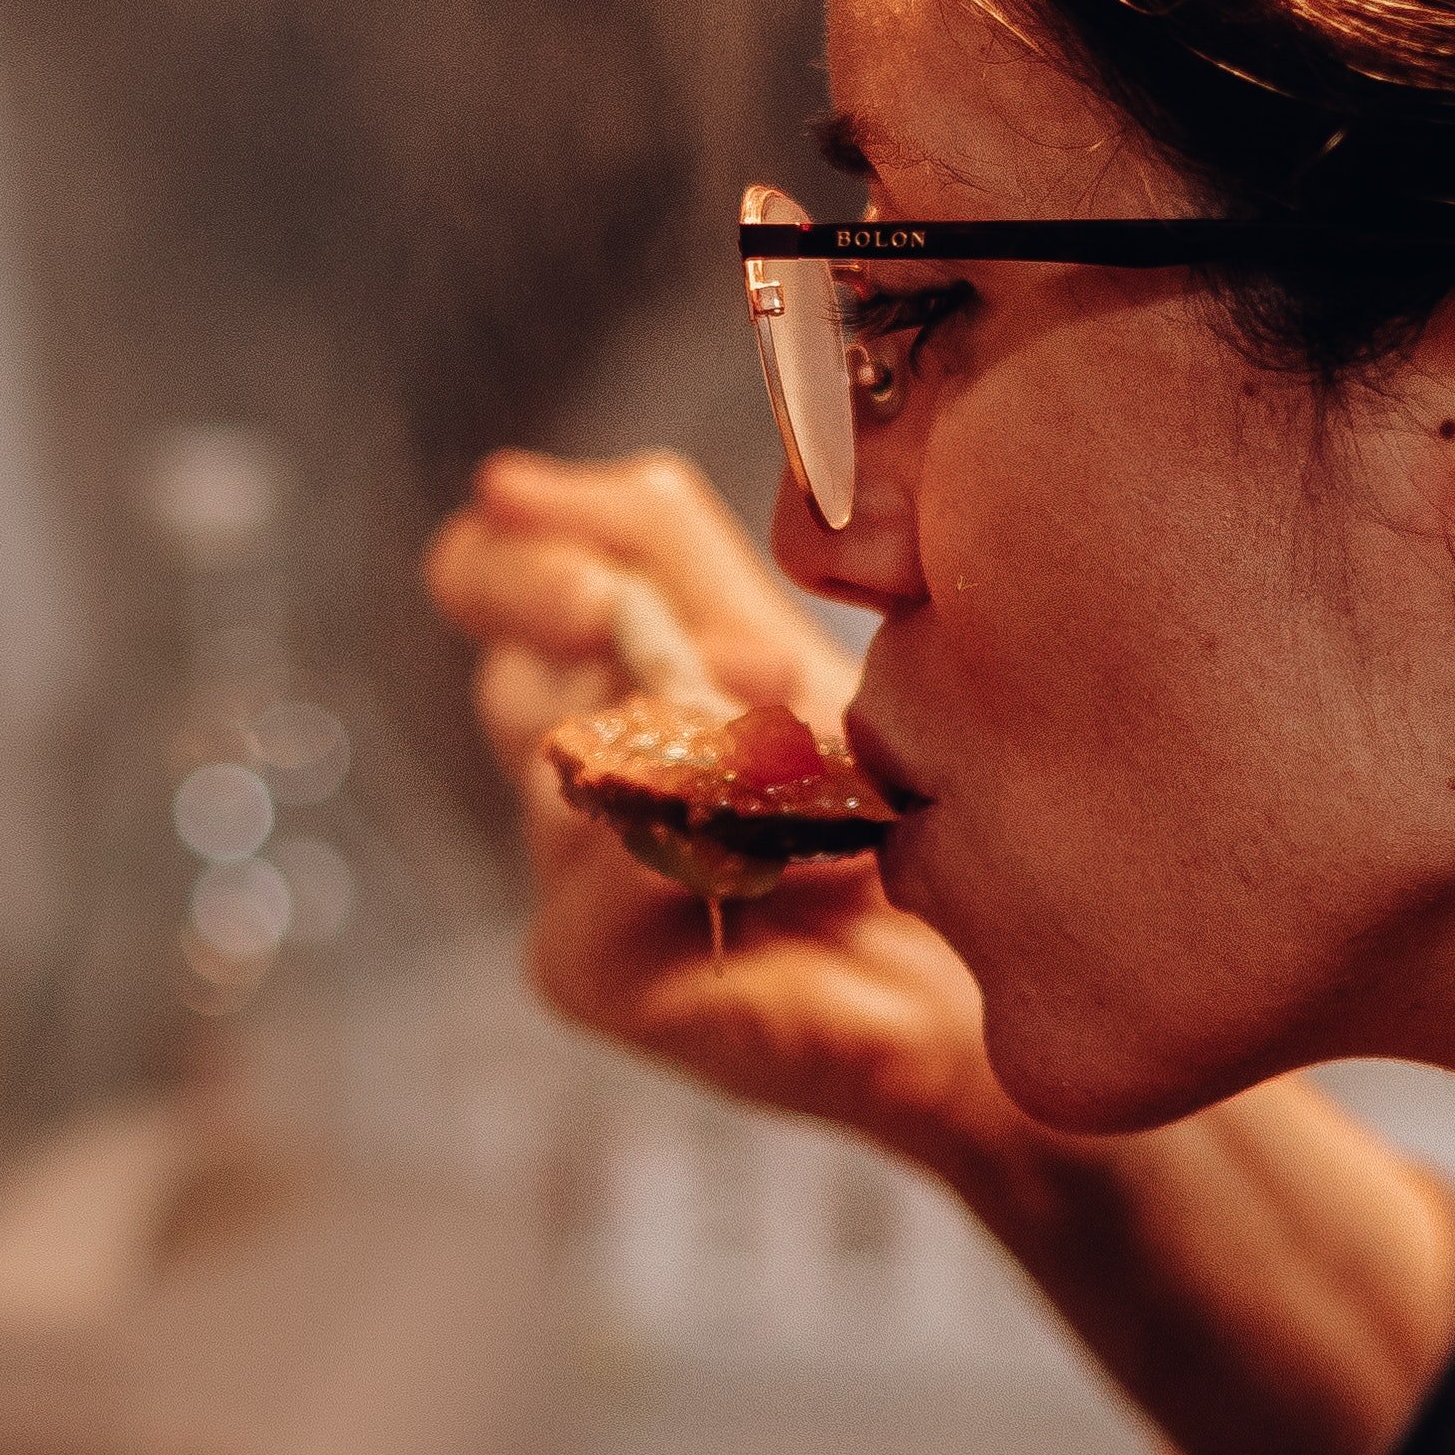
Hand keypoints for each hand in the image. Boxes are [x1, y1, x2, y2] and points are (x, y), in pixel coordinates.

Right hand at [420, 446, 1008, 1166]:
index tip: (596, 568)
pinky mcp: (585, 964)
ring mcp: (560, 876)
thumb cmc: (884, 809)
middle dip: (588, 621)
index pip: (482, 575)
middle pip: (509, 661)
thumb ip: (659, 547)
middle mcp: (562, 770)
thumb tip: (508, 483)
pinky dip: (714, 844)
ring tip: (812, 762)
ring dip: (699, 736)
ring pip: (569, 758)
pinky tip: (810, 860)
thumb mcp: (776, 643)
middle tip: (671, 630)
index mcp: (597, 673)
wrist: (972, 971)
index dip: (514, 556)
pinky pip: (605, 870)